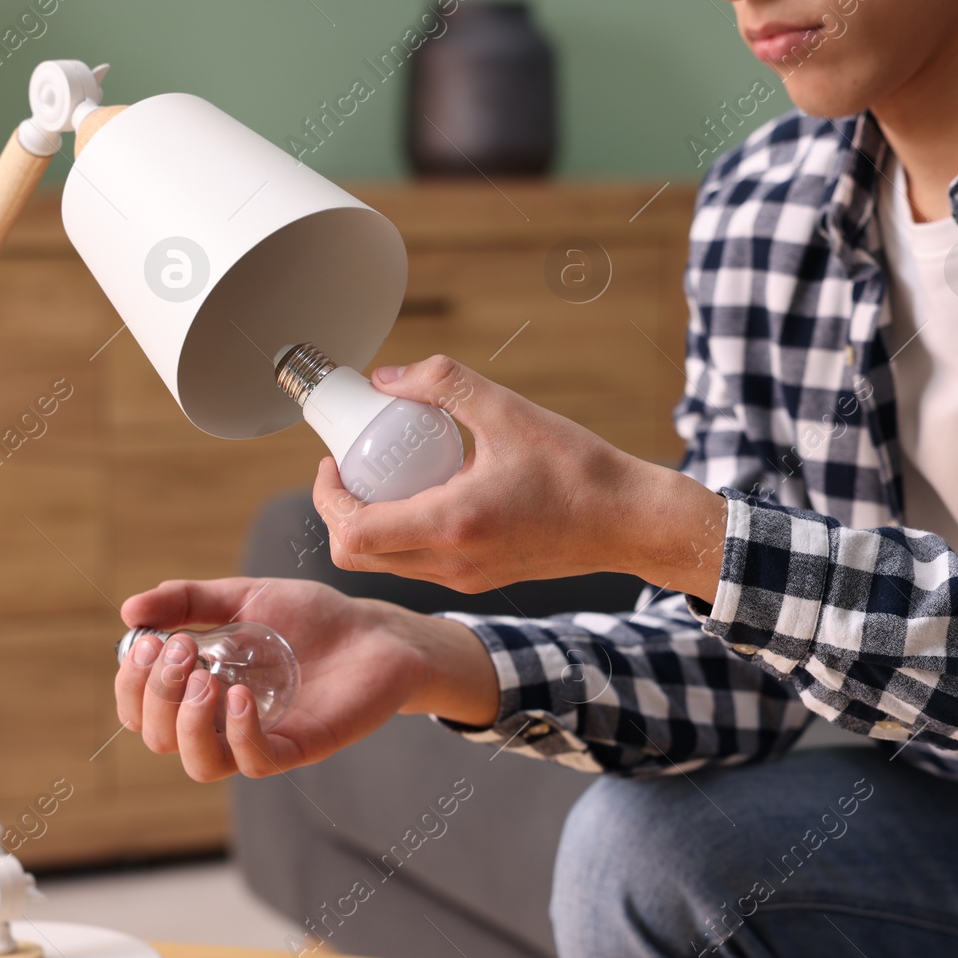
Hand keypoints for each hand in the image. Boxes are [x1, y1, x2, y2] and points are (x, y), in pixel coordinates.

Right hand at [115, 576, 496, 781]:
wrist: (377, 630)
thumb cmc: (312, 618)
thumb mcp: (245, 596)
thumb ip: (189, 600)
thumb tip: (130, 611)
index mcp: (203, 688)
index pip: (143, 710)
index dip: (132, 685)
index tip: (147, 643)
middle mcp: (224, 721)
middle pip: (162, 737)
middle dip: (157, 695)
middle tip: (179, 650)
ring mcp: (261, 737)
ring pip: (201, 762)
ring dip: (188, 723)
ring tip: (205, 679)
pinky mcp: (300, 746)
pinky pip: (255, 761)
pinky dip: (239, 732)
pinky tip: (241, 695)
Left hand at [311, 355, 726, 599]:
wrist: (631, 522)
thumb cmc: (579, 469)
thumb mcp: (509, 410)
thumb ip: (443, 382)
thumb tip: (386, 377)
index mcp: (451, 525)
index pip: (354, 532)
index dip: (326, 496)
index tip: (333, 461)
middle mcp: (451, 563)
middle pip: (357, 557)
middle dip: (338, 511)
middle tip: (349, 468)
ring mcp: (464, 579)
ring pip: (386, 564)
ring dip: (369, 523)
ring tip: (385, 475)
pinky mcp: (479, 580)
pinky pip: (418, 564)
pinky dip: (402, 533)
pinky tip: (427, 490)